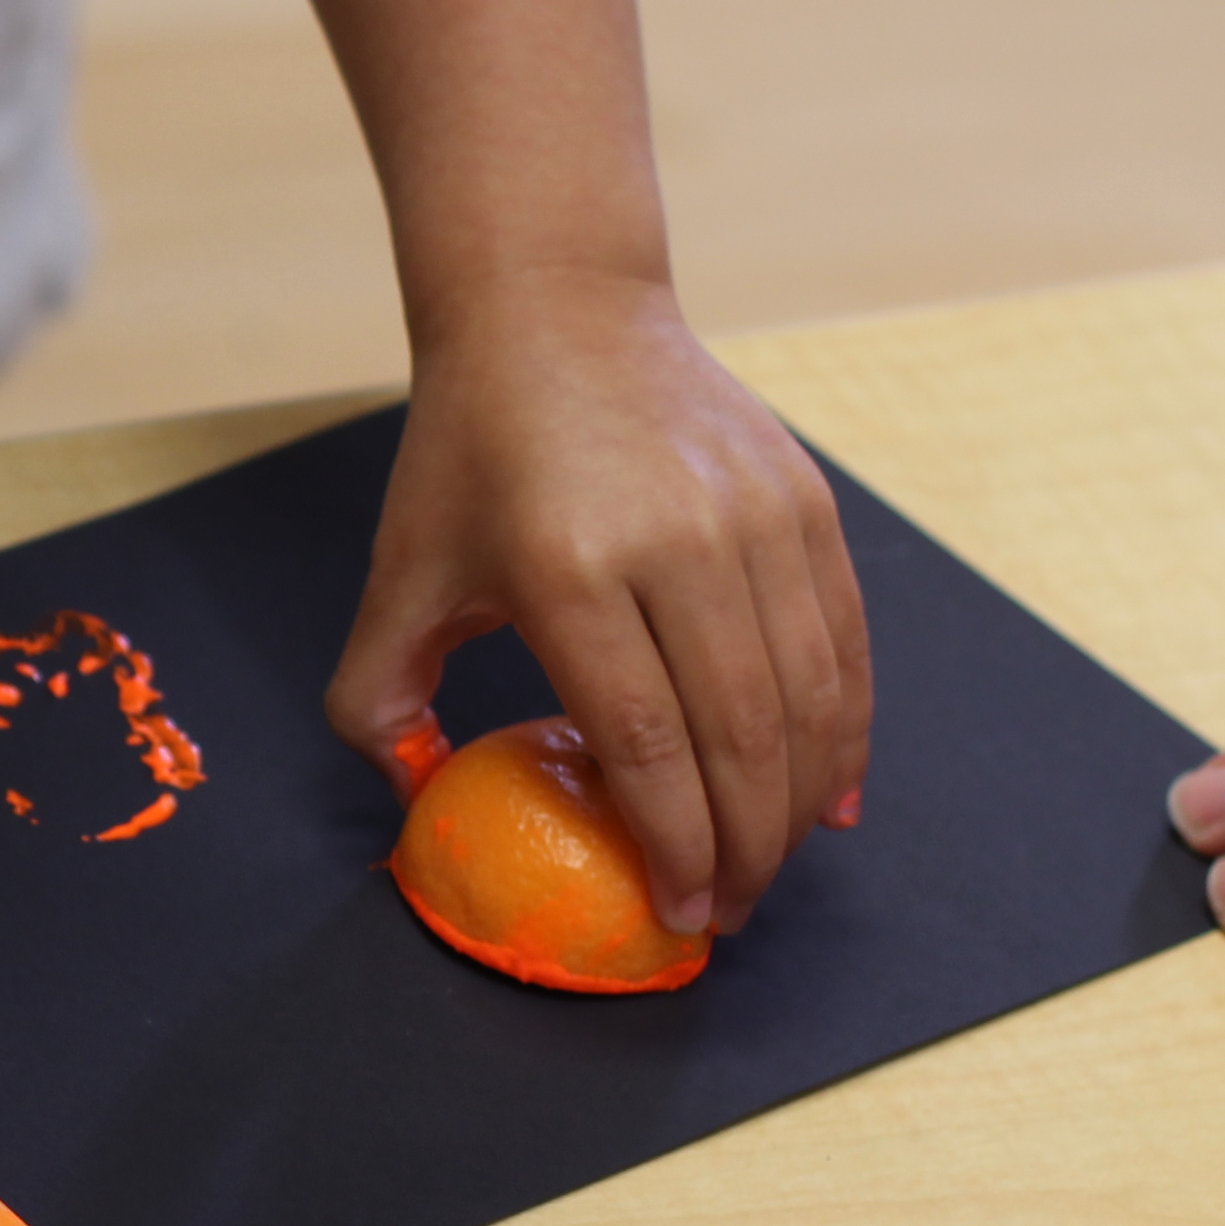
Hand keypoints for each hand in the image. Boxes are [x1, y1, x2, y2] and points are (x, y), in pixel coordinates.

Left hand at [328, 272, 872, 936]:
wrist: (557, 312)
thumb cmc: (468, 456)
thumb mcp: (400, 573)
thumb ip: (378, 695)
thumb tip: (408, 798)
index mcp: (568, 569)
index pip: (645, 741)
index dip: (673, 843)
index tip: (679, 912)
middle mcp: (676, 542)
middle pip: (740, 735)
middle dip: (746, 849)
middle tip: (729, 913)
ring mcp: (754, 517)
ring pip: (809, 696)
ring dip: (801, 803)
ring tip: (772, 868)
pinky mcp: (804, 500)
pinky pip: (844, 639)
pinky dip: (846, 727)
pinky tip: (830, 794)